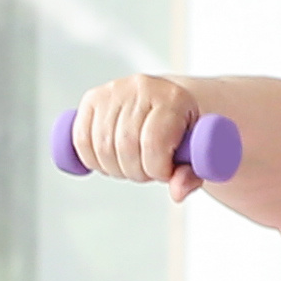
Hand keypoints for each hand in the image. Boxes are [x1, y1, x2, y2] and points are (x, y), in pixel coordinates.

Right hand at [65, 75, 226, 200]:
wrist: (177, 101)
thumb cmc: (190, 129)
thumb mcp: (200, 151)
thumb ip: (193, 174)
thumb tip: (176, 193)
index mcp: (173, 98)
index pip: (153, 142)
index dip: (157, 169)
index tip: (166, 173)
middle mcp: (142, 87)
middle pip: (125, 146)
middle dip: (137, 171)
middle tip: (148, 172)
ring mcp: (114, 91)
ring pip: (101, 146)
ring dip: (115, 168)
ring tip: (132, 165)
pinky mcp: (93, 98)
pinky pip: (80, 139)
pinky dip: (92, 159)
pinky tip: (110, 161)